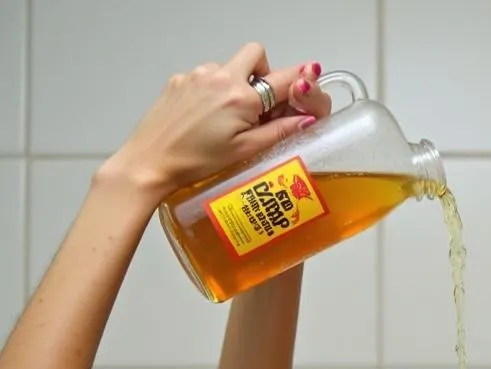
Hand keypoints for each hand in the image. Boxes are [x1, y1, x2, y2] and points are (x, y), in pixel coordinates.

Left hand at [101, 43, 332, 198]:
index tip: (307, 89)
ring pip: (229, 67)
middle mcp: (221, 76)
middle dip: (264, 72)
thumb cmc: (198, 161)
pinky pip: (206, 76)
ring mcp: (197, 74)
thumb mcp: (246, 150)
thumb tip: (307, 119)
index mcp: (242, 96)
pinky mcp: (180, 79)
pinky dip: (213, 92)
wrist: (152, 160)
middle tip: (261, 102)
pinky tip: (205, 119)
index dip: (300, 84)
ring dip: (236, 85)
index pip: (284, 79)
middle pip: (255, 54)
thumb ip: (279, 132)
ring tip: (227, 120)